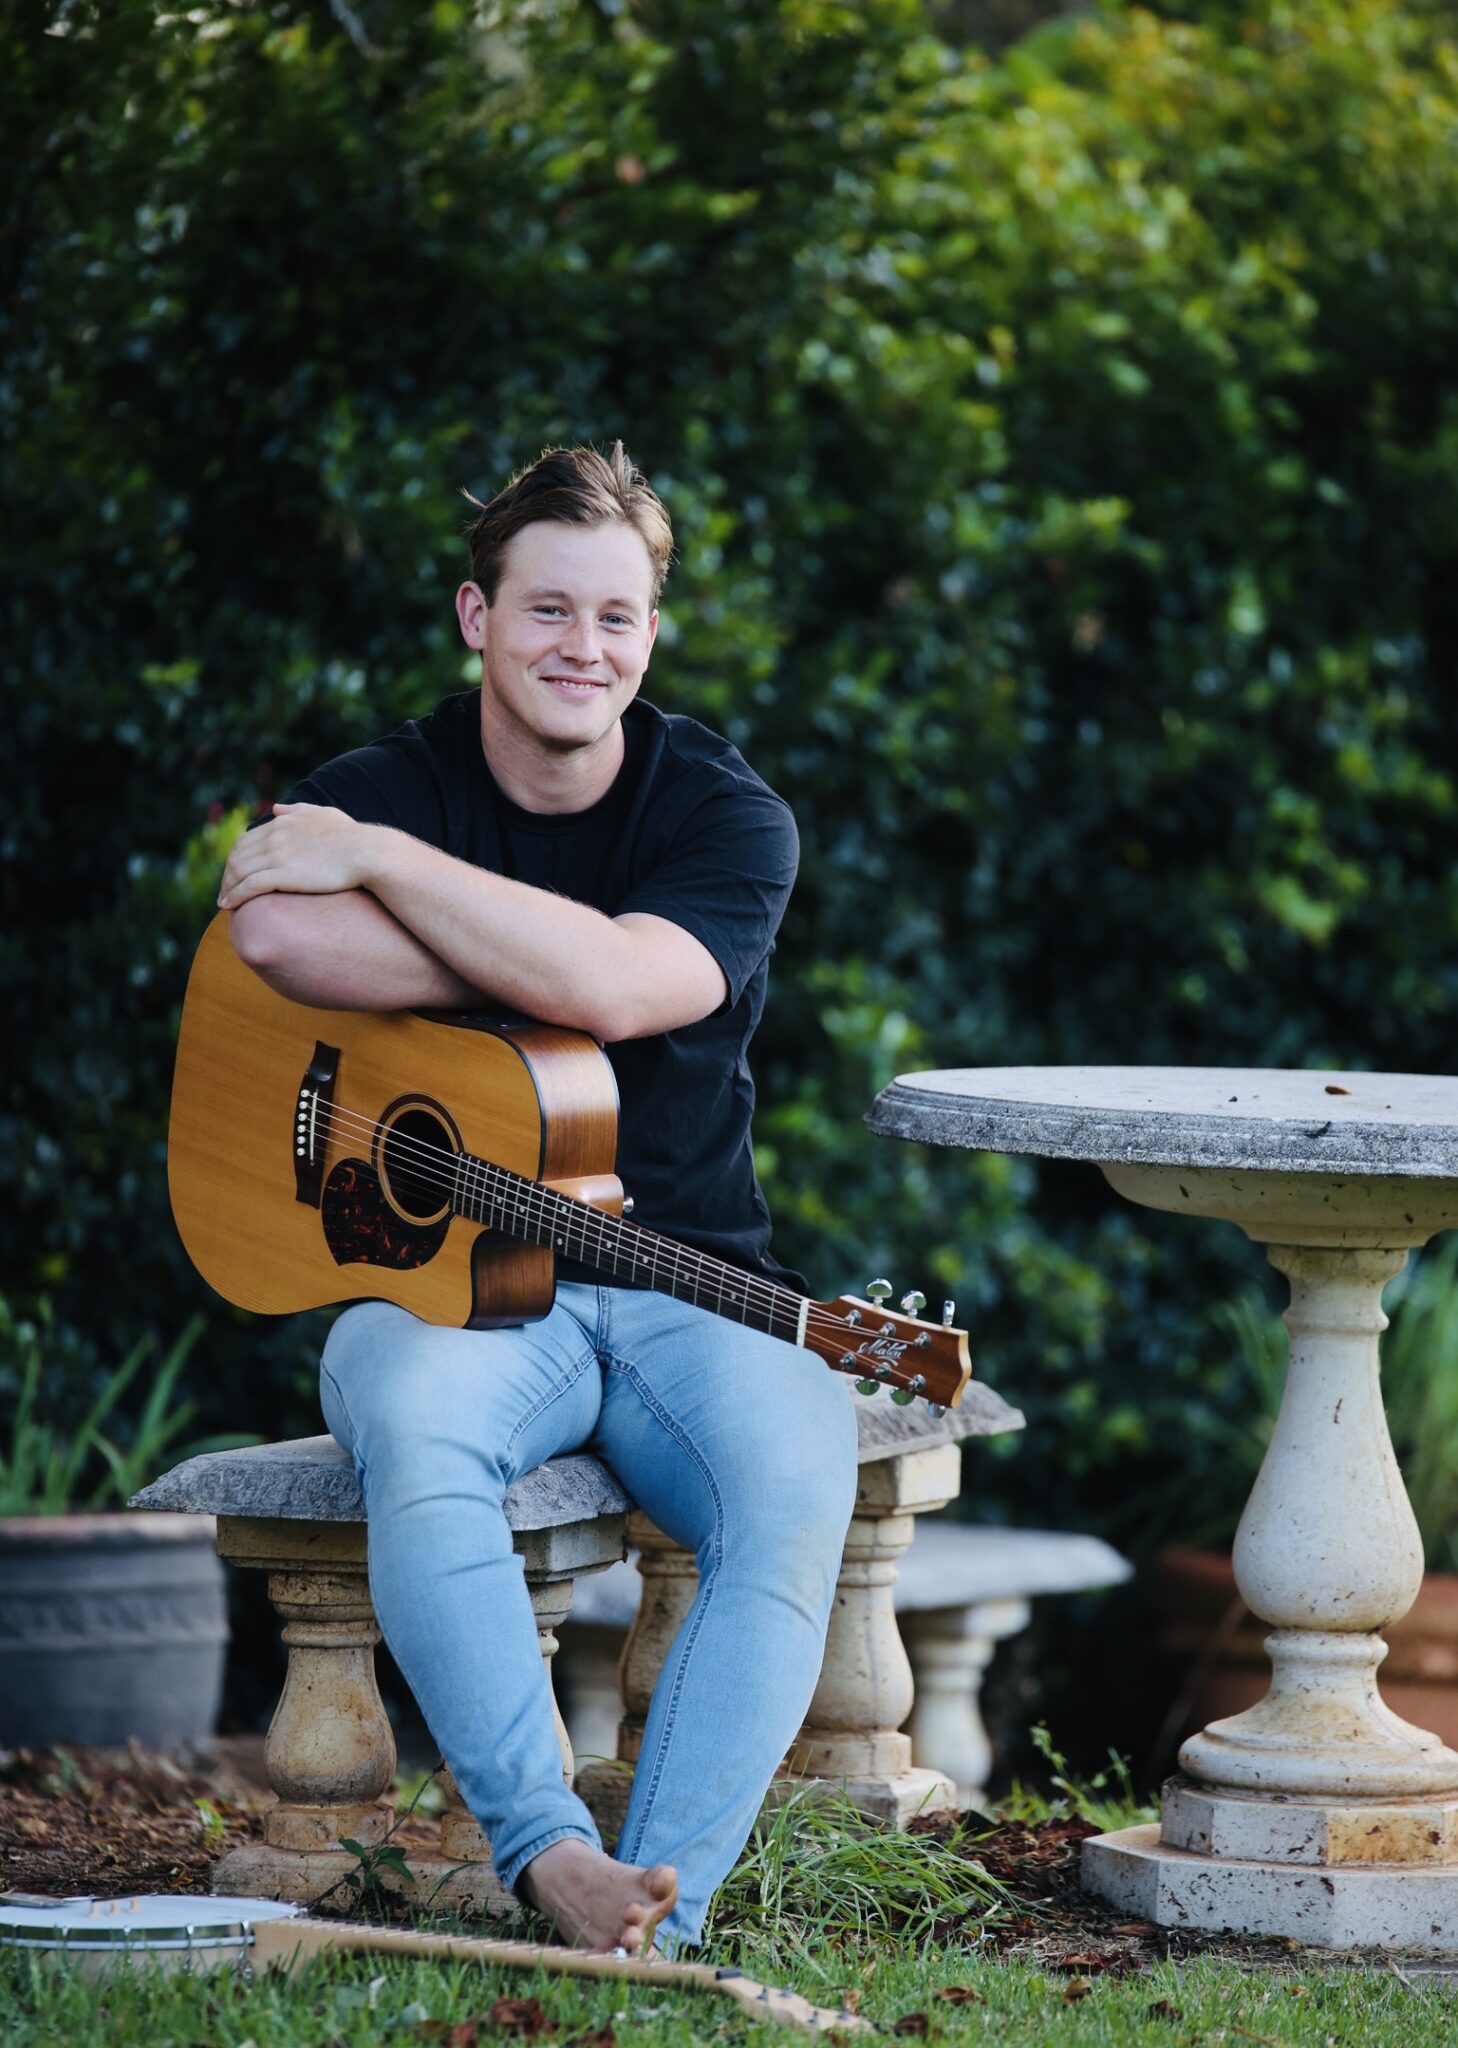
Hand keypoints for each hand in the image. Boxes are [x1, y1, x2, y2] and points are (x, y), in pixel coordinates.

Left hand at [218, 804, 379, 909]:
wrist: (367, 853)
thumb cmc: (351, 836)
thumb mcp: (324, 814)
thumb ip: (298, 810)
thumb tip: (276, 808)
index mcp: (282, 823)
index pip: (246, 840)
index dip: (235, 858)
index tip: (233, 872)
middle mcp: (275, 836)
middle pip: (237, 856)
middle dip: (227, 874)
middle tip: (225, 890)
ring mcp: (278, 855)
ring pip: (239, 871)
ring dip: (227, 887)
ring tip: (223, 902)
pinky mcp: (283, 875)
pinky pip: (249, 886)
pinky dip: (234, 895)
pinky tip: (229, 905)